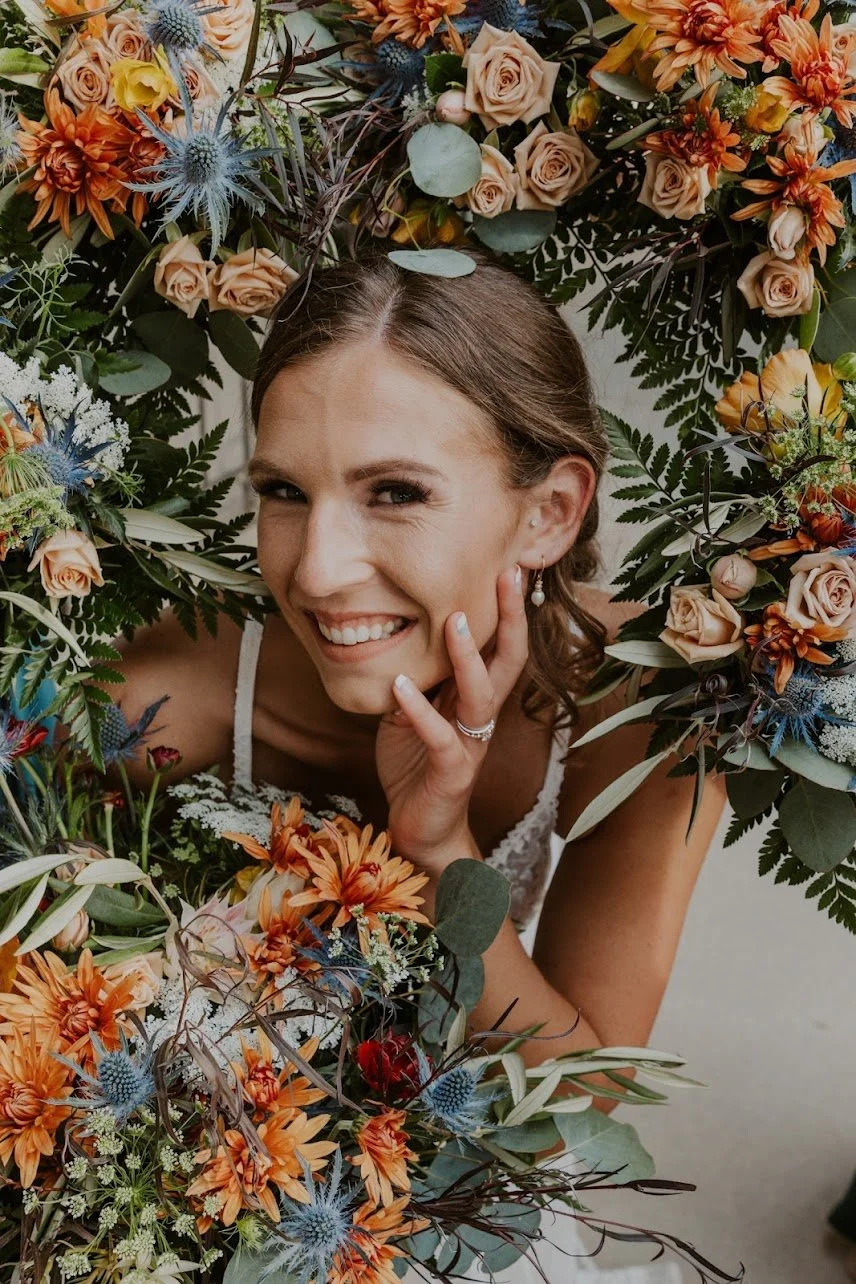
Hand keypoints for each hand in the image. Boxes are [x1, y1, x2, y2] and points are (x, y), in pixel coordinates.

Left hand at [375, 564, 528, 871]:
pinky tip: (400, 687)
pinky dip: (419, 711)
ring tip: (456, 620)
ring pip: (482, 694)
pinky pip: (440, 738)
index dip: (508, 606)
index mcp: (475, 697)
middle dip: (511, 617)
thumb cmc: (416, 765)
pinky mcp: (451, 772)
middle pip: (509, 659)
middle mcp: (481, 716)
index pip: (500, 644)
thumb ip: (417, 672)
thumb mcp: (412, 708)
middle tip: (510, 573)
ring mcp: (471, 744)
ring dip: (469, 657)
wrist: (420, 830)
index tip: (510, 562)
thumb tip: (397, 624)